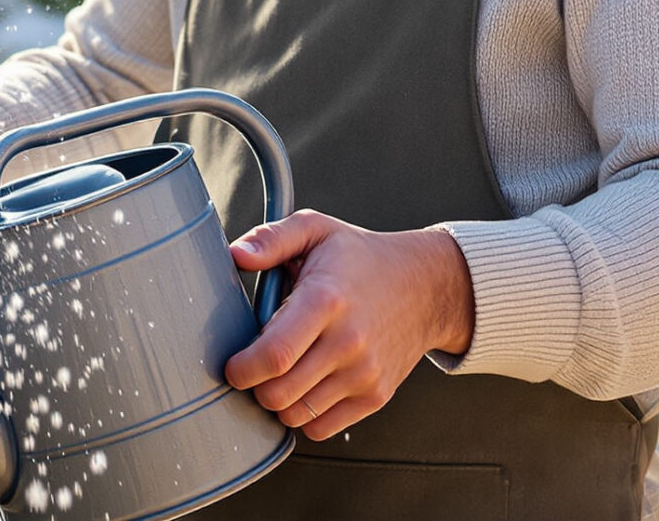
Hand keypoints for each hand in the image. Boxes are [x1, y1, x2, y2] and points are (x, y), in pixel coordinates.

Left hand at [223, 211, 474, 440]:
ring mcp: (365, 374)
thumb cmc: (359, 258)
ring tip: (282, 372)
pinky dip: (303, 415)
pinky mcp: (376, 396)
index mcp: (326, 300)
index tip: (233, 364)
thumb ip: (271, 239)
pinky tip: (305, 385)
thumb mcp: (316, 229)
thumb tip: (235, 256)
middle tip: (255, 367)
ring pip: (295, 415)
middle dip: (254, 386)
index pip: (274, 355)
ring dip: (277, 400)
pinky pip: (320, 428)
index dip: (241, 368)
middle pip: (279, 393)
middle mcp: (349, 342)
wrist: (425, 287)